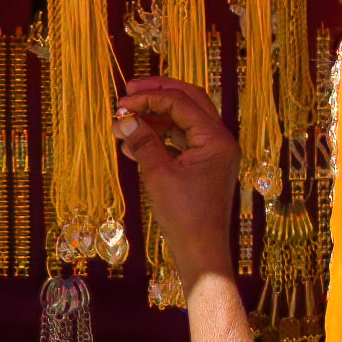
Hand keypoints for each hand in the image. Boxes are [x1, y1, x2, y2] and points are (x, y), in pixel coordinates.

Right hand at [118, 76, 244, 284]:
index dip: (149, 98)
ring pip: (184, 120)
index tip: (122, 103)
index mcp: (216, 138)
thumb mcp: (159, 175)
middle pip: (189, 101)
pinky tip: (135, 144)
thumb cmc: (184, 215)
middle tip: (129, 92)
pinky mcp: (204, 165)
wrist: (201, 249)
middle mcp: (219, 140)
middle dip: (158, 94)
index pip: (181, 102)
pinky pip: (182, 140)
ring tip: (126, 123)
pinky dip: (160, 137)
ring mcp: (213, 152)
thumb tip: (124, 118)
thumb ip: (143, 142)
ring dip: (155, 117)